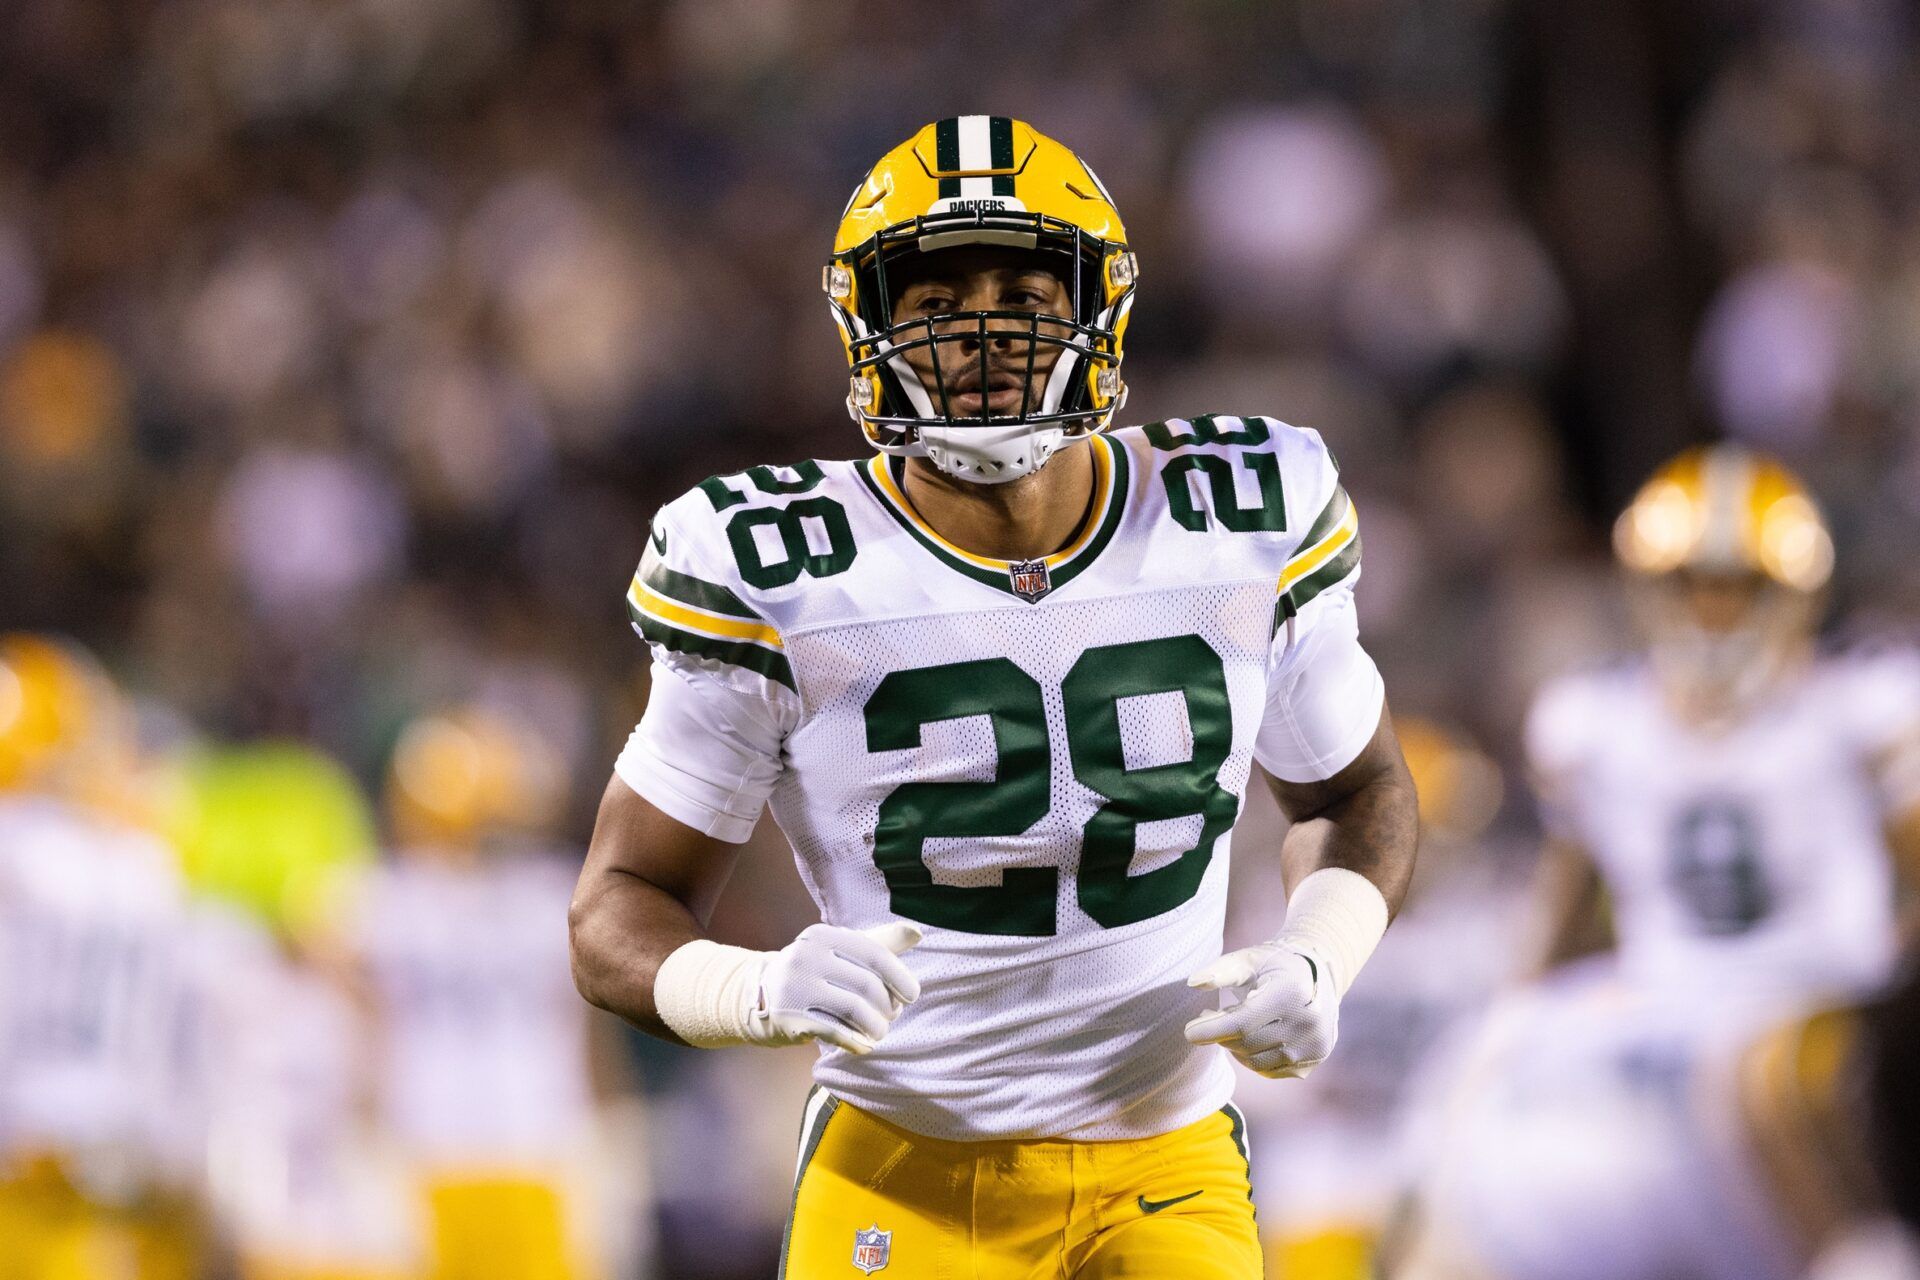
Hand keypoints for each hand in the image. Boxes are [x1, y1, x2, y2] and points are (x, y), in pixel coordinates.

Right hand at [750, 922, 922, 1054]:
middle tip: (890, 1017)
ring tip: (878, 1032)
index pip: (875, 955)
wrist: (760, 995)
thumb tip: (916, 932)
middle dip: (887, 1006)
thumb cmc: (814, 972)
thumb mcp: (840, 950)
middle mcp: (807, 957)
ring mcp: (796, 987)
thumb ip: (879, 943)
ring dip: (876, 1027)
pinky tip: (864, 1045)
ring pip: (854, 1010)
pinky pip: (837, 1033)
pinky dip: (858, 1042)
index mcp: (823, 936)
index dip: (900, 977)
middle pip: (867, 985)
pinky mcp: (790, 1018)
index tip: (911, 995)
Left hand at [1183, 942, 1336, 1078]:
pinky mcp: (1313, 1061)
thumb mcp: (1249, 959)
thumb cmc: (1276, 965)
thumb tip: (1193, 982)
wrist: (1321, 976)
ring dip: (1235, 1048)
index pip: (1242, 1023)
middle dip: (1220, 1035)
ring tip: (1230, 1026)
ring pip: (1256, 1062)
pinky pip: (1269, 1070)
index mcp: (1292, 993)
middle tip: (1207, 1019)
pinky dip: (1253, 1058)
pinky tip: (1251, 1038)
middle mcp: (1309, 1023)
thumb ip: (1221, 970)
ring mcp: (1314, 1046)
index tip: (1188, 1031)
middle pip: (1247, 1044)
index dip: (1211, 1030)